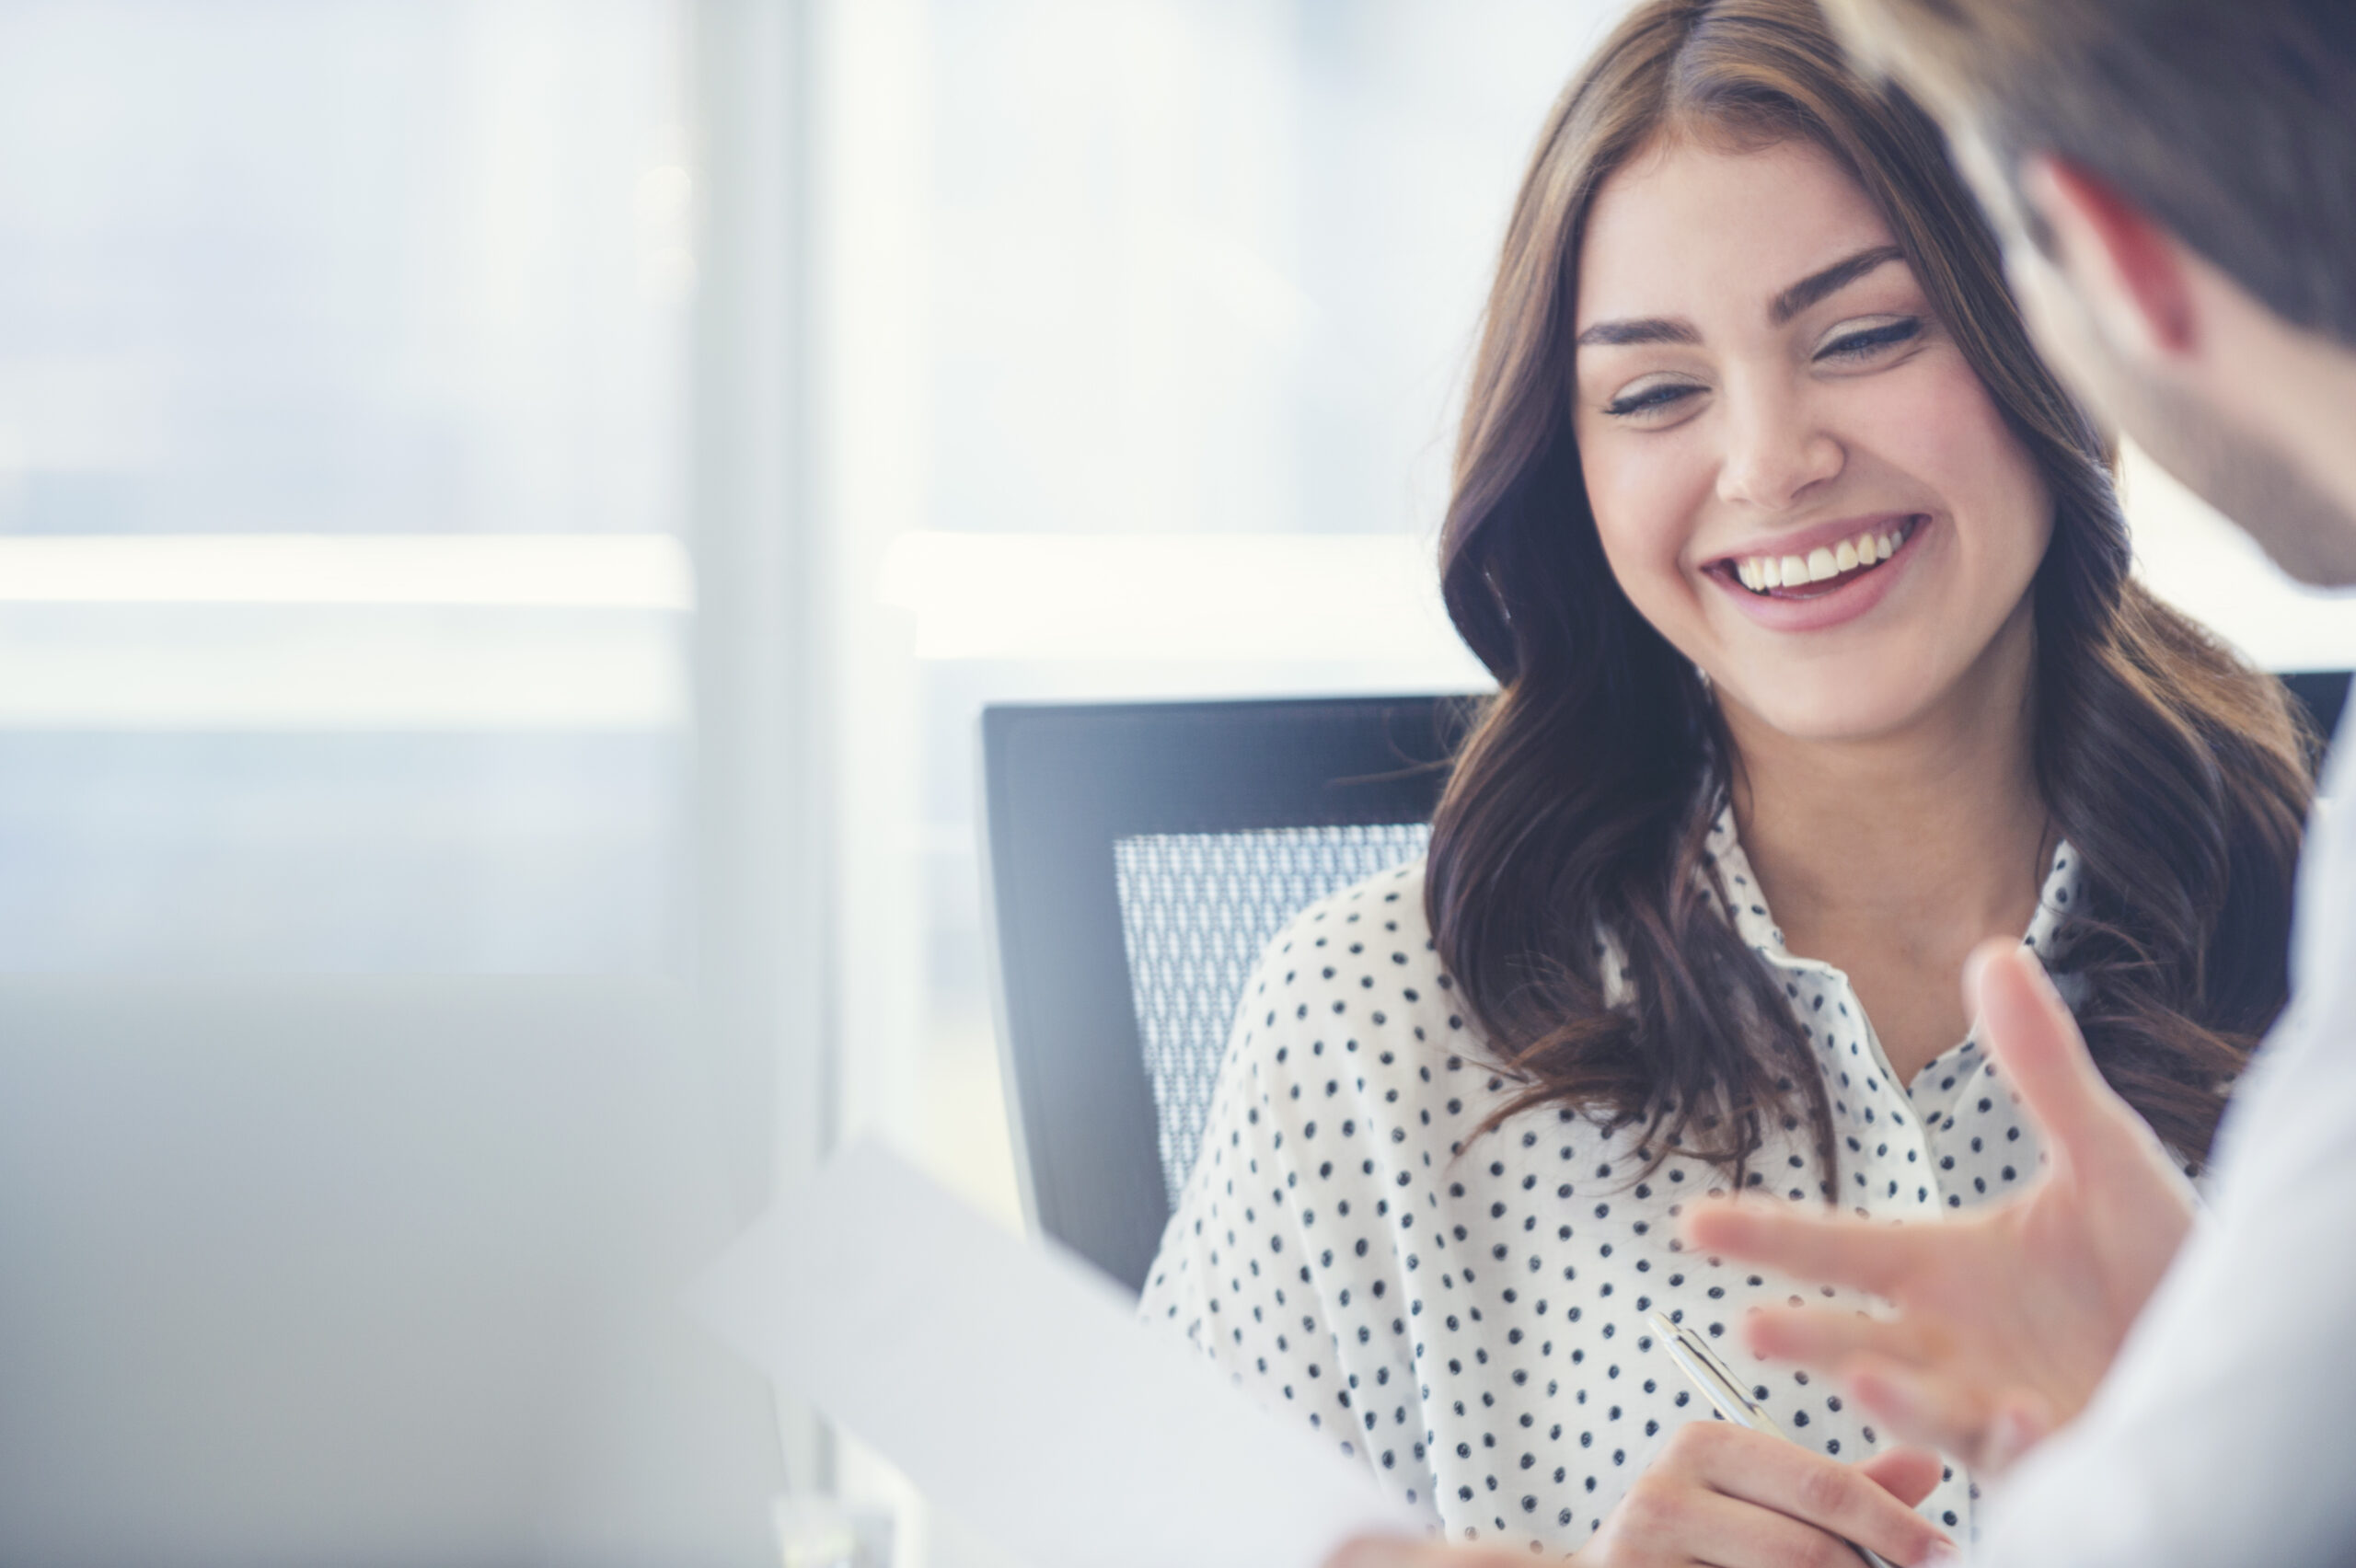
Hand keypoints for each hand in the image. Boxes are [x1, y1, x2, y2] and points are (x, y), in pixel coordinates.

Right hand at [1325, 1424, 1955, 1567]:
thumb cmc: (1701, 1543)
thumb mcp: (1766, 1501)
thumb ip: (1845, 1489)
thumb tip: (1929, 1463)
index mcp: (1703, 1445)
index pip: (1819, 1484)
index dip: (1893, 1524)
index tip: (1944, 1553)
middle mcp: (1664, 1491)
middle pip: (1807, 1549)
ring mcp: (1644, 1549)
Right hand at [1683, 941, 2197, 1475]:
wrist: (2242, 1342)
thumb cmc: (2158, 1255)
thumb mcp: (2103, 1153)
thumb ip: (2041, 1064)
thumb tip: (1993, 952)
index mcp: (1945, 1268)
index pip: (1837, 1251)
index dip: (1765, 1234)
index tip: (1692, 1221)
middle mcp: (1952, 1344)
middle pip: (1854, 1340)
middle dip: (1805, 1338)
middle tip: (1749, 1324)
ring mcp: (1997, 1407)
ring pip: (1926, 1410)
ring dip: (1892, 1402)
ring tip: (1858, 1382)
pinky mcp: (2057, 1457)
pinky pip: (2019, 1456)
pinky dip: (2009, 1438)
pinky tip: (2017, 1412)